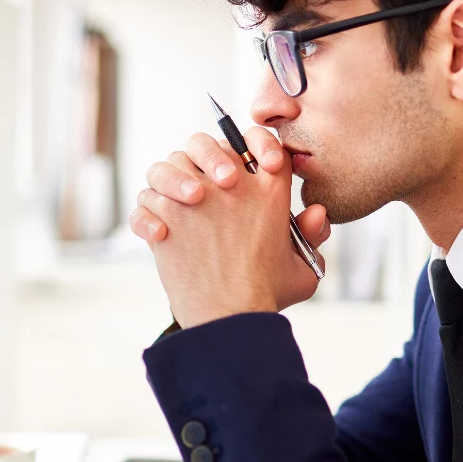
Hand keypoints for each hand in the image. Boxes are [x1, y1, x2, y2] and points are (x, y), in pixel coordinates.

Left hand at [130, 133, 328, 327]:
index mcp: (270, 191)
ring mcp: (195, 197)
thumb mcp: (302, 267)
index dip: (255, 144)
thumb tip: (315, 212)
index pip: (261, 142)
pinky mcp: (166, 216)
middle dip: (204, 155)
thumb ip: (311, 237)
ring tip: (178, 203)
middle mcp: (231, 185)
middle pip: (207, 144)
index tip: (245, 163)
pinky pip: (147, 200)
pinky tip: (159, 234)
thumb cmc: (266, 296)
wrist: (230, 319)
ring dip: (169, 179)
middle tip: (207, 182)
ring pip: (170, 164)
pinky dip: (147, 214)